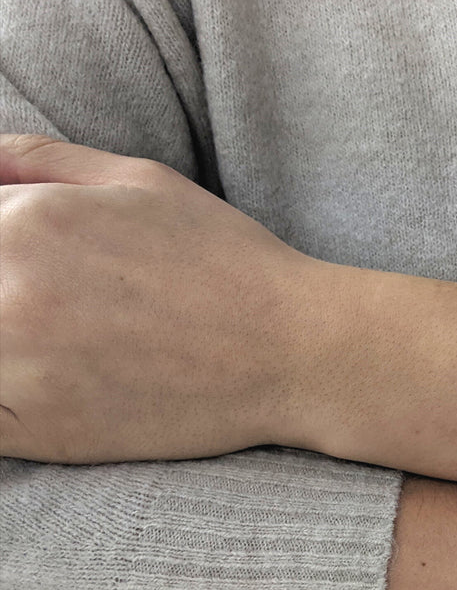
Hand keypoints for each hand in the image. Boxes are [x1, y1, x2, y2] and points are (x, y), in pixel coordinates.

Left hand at [0, 134, 317, 463]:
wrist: (293, 351)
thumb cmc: (228, 262)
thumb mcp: (143, 181)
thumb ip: (43, 160)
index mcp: (27, 220)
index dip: (1, 246)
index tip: (38, 275)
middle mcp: (9, 288)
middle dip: (5, 296)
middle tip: (68, 312)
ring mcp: (19, 364)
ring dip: (5, 346)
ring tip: (62, 347)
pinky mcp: (39, 429)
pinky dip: (1, 401)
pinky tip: (43, 388)